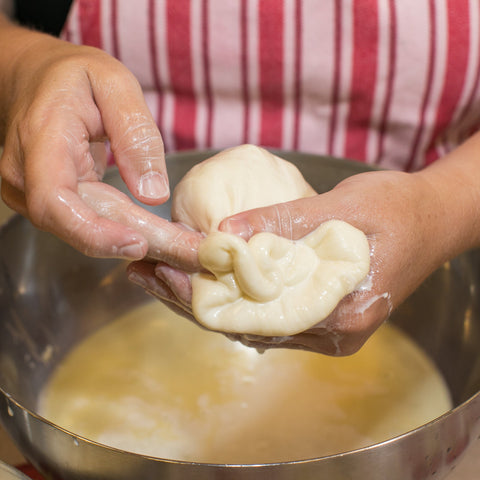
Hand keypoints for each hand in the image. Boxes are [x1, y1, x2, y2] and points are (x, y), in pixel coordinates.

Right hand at [0, 18, 167, 258]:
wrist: (33, 77)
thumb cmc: (72, 75)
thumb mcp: (114, 83)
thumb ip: (135, 133)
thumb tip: (153, 192)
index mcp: (41, 141)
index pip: (55, 202)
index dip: (94, 232)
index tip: (138, 244)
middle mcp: (26, 176)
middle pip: (77, 226)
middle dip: (135, 244)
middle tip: (187, 254)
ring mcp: (32, 193)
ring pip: (84, 230)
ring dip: (133, 241)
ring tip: (182, 247)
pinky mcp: (50, 201)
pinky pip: (86, 223)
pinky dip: (123, 231)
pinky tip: (158, 235)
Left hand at [128, 169, 454, 354]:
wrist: (432, 216)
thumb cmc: (398, 209)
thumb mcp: (343, 206)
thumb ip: (284, 222)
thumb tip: (224, 235)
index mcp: (340, 315)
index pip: (253, 318)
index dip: (202, 297)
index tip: (162, 270)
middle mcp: (329, 333)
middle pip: (243, 326)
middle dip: (190, 299)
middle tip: (143, 272)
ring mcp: (323, 326)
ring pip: (248, 321)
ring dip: (204, 297)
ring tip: (158, 273)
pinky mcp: (316, 311)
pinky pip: (262, 311)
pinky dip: (228, 294)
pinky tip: (201, 276)